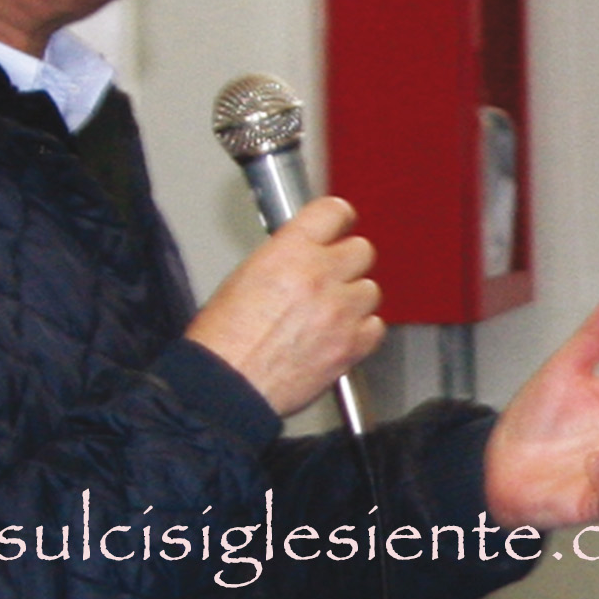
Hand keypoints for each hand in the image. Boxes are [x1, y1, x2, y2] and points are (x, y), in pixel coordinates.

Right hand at [186, 195, 382, 417]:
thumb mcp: (243, 276)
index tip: (339, 223)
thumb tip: (301, 255)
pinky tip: (339, 333)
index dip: (337, 217)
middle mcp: (319, 276)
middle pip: (361, 250)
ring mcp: (340, 312)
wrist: (228, 386)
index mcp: (288, 252)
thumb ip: (283, 259)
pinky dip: (361, 329)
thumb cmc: (223, 339)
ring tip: (330, 311)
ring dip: (353, 297)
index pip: (333, 212)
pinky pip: (375, 327)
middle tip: (331, 273)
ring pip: (370, 290)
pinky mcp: (351, 346)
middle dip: (346, 261)